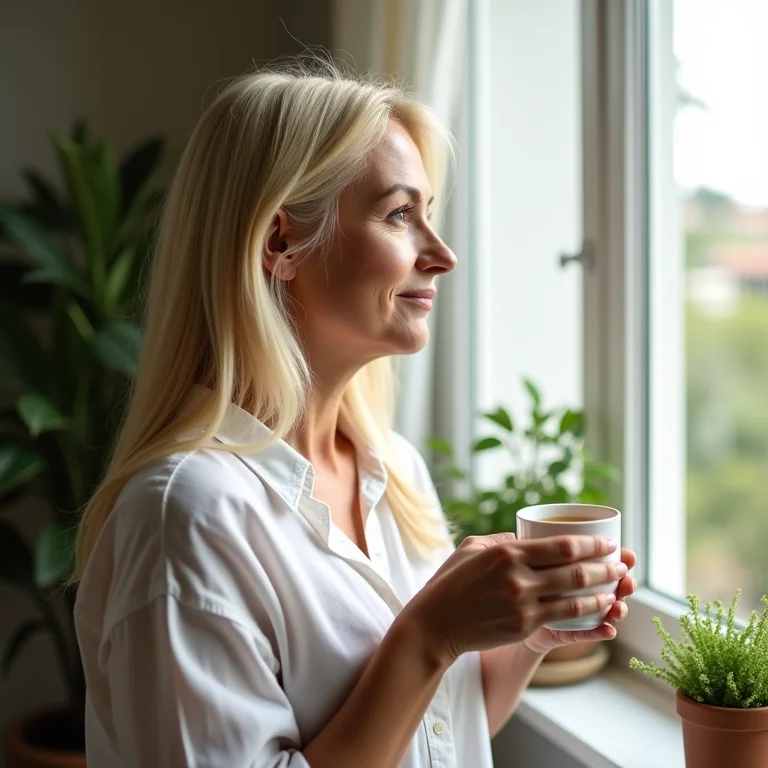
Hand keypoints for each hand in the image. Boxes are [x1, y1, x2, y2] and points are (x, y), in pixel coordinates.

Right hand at [397, 532, 625, 667]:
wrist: (435, 624)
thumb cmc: (450, 582)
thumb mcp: (471, 548)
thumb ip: (502, 539)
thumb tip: (526, 536)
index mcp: (507, 551)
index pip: (562, 545)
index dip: (592, 544)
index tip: (609, 542)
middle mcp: (518, 577)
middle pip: (575, 570)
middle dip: (605, 566)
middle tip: (622, 563)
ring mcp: (522, 605)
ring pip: (575, 597)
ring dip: (603, 592)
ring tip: (619, 587)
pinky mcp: (524, 627)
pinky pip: (564, 618)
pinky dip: (587, 612)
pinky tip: (600, 607)